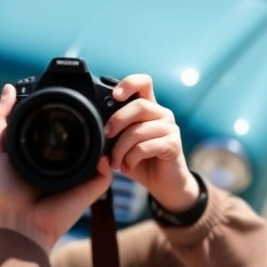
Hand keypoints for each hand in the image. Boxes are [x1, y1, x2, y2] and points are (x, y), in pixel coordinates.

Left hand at [0, 84, 113, 252]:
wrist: (17, 222)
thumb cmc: (2, 190)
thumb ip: (0, 119)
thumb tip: (8, 88)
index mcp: (41, 152)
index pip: (58, 128)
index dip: (62, 113)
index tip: (63, 98)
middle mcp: (62, 162)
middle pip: (81, 136)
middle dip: (89, 122)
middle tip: (92, 108)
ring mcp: (78, 176)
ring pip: (100, 151)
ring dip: (105, 138)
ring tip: (105, 125)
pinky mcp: (90, 190)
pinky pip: (106, 173)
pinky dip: (106, 163)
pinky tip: (100, 156)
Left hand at [105, 74, 199, 212]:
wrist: (162, 184)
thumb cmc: (139, 160)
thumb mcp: (121, 144)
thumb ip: (112, 132)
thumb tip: (93, 129)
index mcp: (148, 108)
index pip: (143, 82)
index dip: (129, 83)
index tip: (115, 95)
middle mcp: (161, 113)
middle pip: (138, 105)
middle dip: (117, 121)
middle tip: (106, 137)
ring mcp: (170, 128)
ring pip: (138, 130)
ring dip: (120, 149)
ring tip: (115, 162)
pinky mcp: (173, 144)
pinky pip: (146, 147)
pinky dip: (131, 159)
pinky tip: (127, 166)